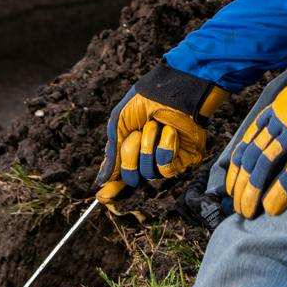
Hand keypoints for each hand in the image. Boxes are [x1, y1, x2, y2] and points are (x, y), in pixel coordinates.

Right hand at [94, 63, 226, 205]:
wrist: (173, 89)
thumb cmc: (146, 100)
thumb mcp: (119, 122)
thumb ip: (112, 154)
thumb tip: (101, 181)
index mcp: (133, 149)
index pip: (122, 175)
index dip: (113, 186)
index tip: (103, 196)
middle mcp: (149, 158)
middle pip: (132, 176)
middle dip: (131, 152)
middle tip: (138, 132)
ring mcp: (168, 160)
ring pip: (149, 173)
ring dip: (149, 145)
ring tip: (157, 125)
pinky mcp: (186, 159)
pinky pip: (167, 167)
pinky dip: (165, 147)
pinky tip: (171, 132)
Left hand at [226, 48, 286, 217]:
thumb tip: (282, 131)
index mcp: (279, 108)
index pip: (248, 140)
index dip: (237, 165)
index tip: (231, 183)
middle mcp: (282, 120)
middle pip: (252, 156)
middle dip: (241, 183)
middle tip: (237, 205)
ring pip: (265, 164)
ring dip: (253, 190)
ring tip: (248, 212)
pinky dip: (281, 192)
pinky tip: (272, 208)